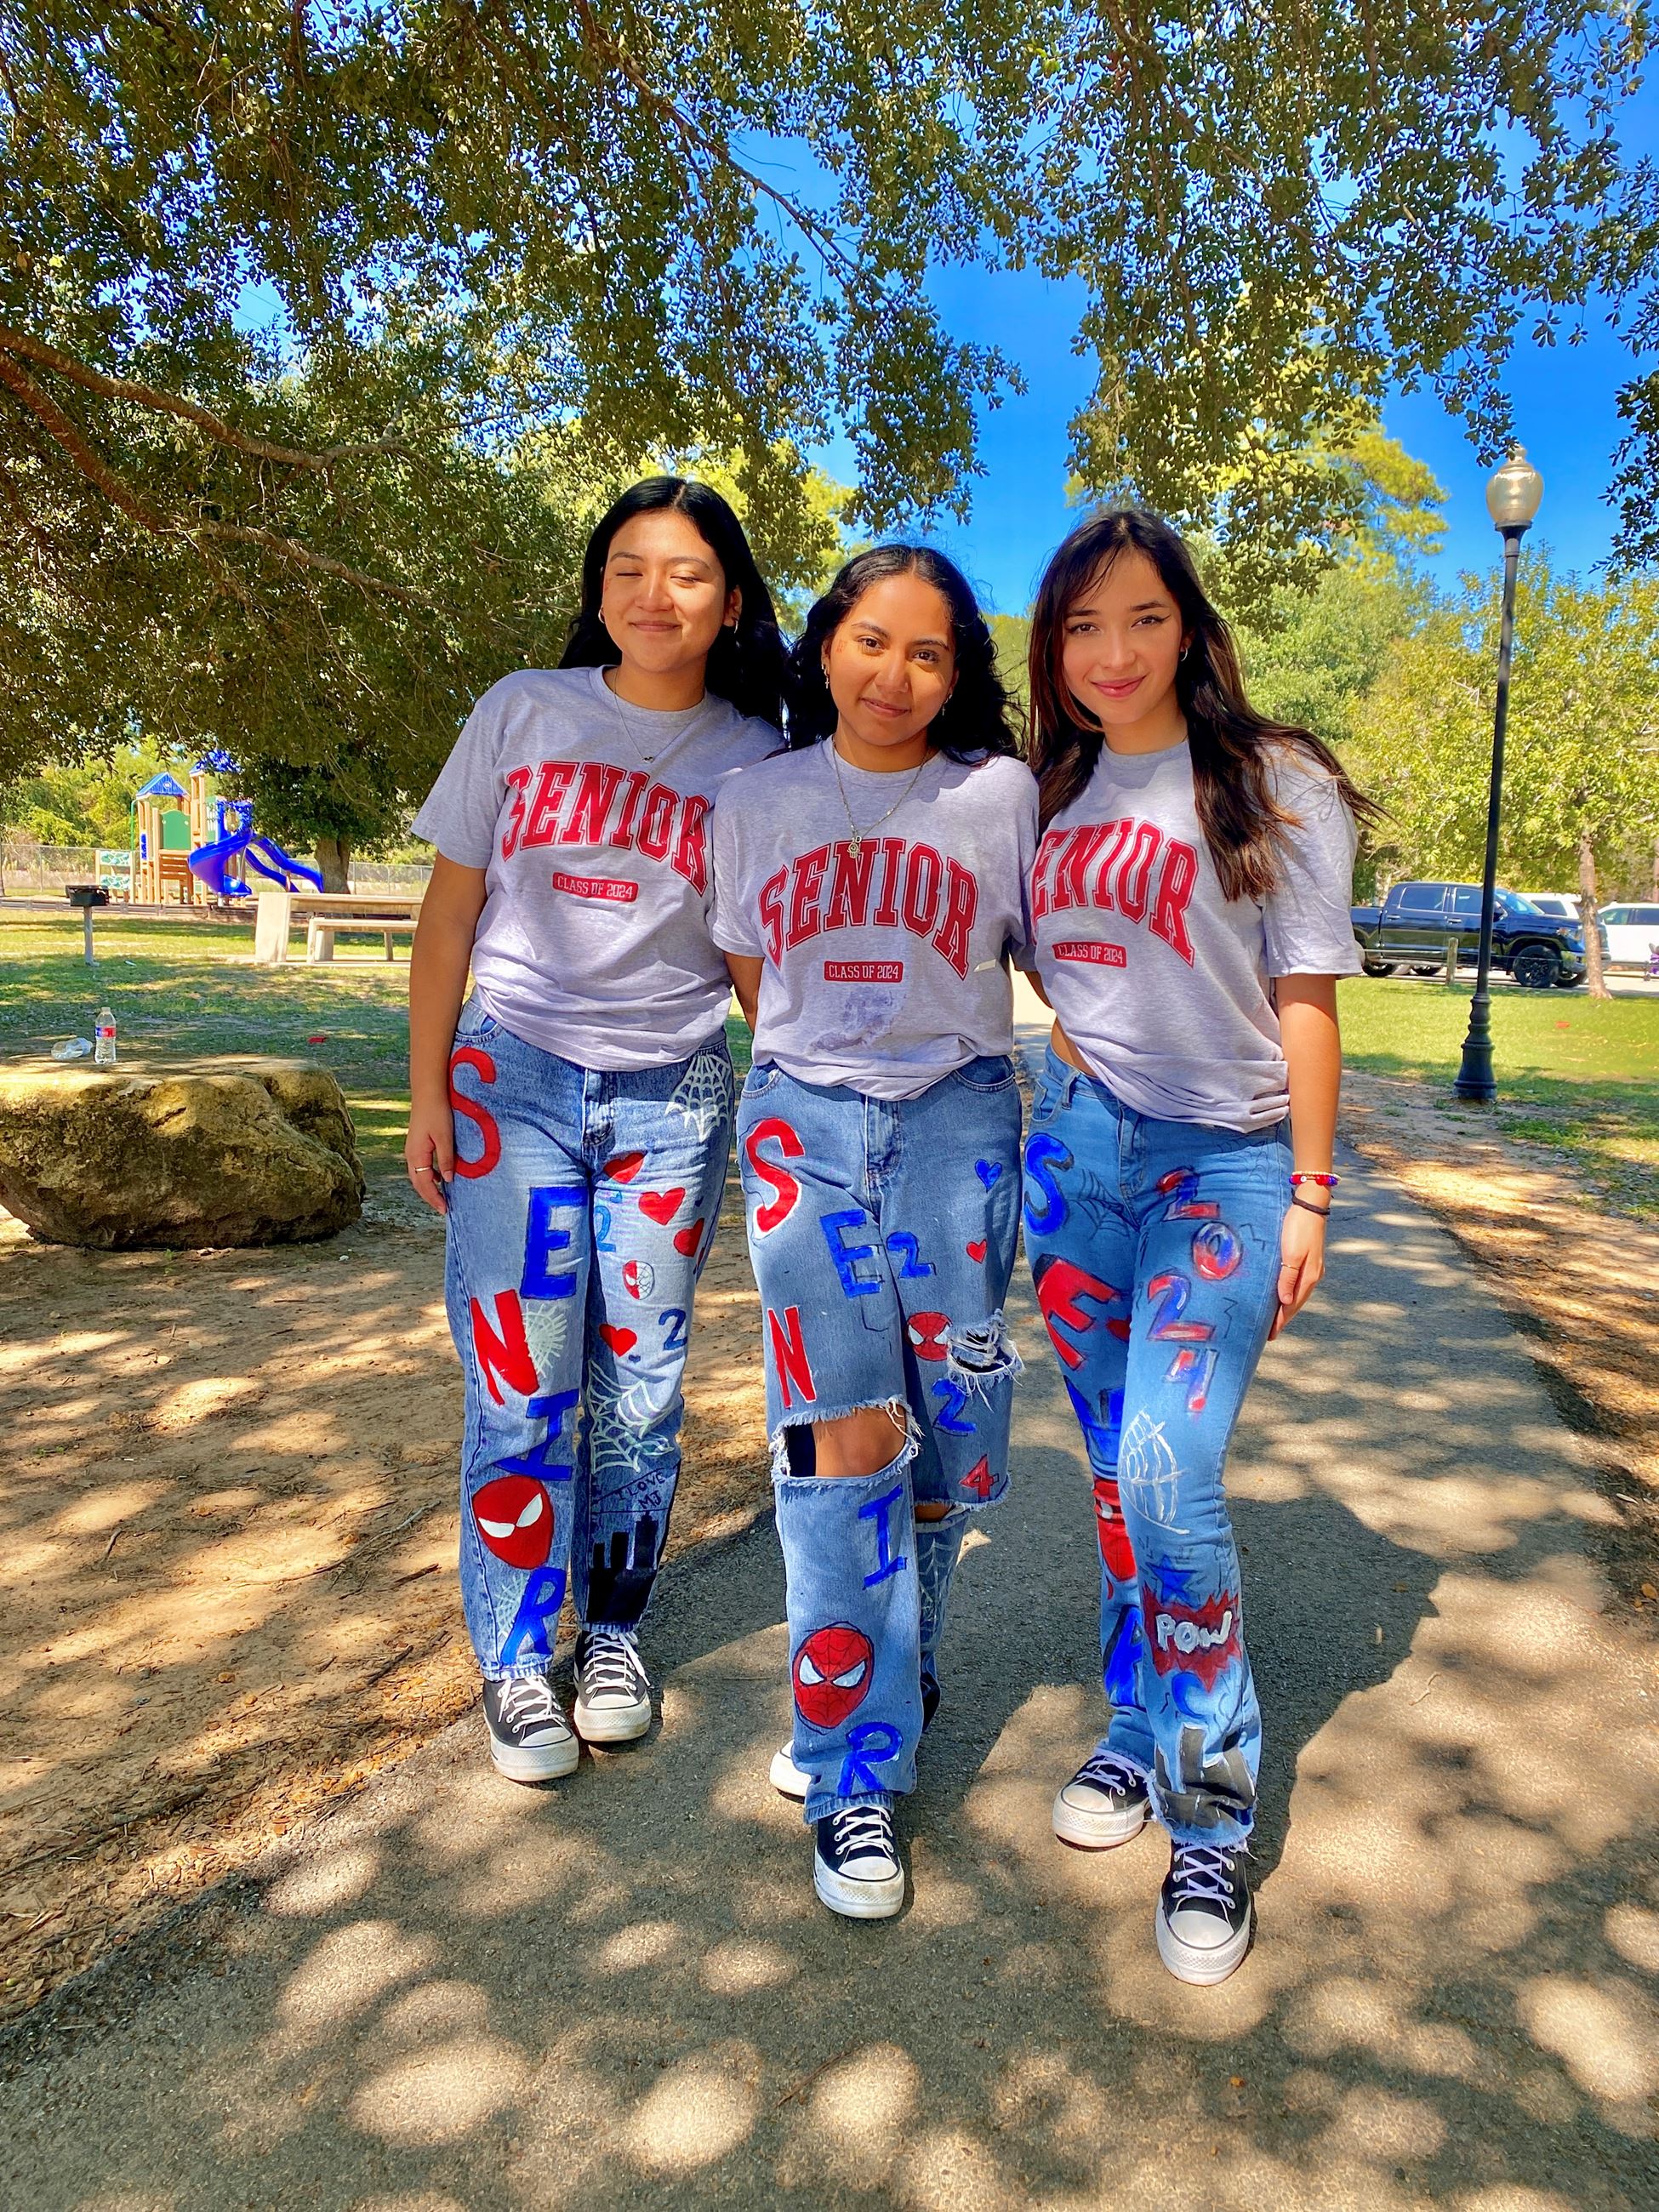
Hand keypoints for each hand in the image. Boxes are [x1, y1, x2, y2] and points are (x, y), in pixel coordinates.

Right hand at [404, 1095, 454, 1215]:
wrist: (428, 1093)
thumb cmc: (437, 1113)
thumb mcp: (445, 1137)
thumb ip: (446, 1159)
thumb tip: (448, 1180)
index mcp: (417, 1155)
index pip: (425, 1184)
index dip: (434, 1198)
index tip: (445, 1209)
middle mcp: (411, 1154)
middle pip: (418, 1183)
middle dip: (430, 1197)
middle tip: (443, 1208)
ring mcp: (412, 1149)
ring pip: (418, 1175)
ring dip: (428, 1187)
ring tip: (441, 1197)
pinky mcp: (416, 1144)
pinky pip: (420, 1166)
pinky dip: (428, 1176)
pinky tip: (439, 1177)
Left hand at [1269, 1199, 1326, 1338]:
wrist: (1310, 1205)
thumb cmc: (1298, 1228)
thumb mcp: (1292, 1254)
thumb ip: (1288, 1278)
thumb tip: (1285, 1302)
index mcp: (1309, 1276)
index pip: (1292, 1305)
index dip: (1281, 1320)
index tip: (1270, 1335)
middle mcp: (1313, 1275)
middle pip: (1296, 1302)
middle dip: (1284, 1317)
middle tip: (1270, 1332)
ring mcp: (1312, 1267)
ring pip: (1297, 1293)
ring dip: (1286, 1306)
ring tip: (1275, 1317)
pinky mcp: (1308, 1259)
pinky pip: (1298, 1282)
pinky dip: (1289, 1292)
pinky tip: (1282, 1293)